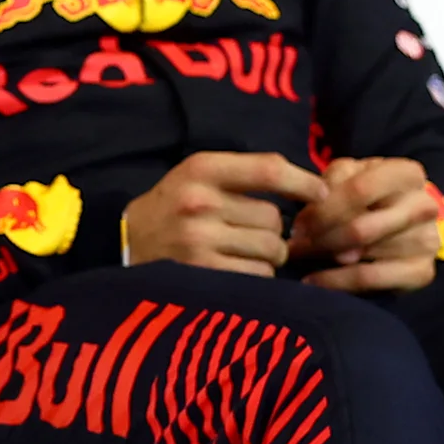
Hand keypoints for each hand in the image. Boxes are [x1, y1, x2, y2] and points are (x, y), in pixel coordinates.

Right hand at [120, 152, 318, 274]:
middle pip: (275, 218)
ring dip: (268, 254)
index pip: (269, 170)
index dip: (303, 182)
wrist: (123, 241)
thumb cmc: (172, 206)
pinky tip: (236, 268)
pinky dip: (257, 274)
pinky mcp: (202, 272)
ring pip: (271, 249)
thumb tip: (311, 188)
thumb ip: (245, 174)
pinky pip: (258, 275)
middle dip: (275, 229)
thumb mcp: (198, 174)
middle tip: (254, 233)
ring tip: (244, 251)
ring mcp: (200, 239)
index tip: (320, 193)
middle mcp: (201, 202)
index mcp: (202, 169)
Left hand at [292, 157, 443, 292]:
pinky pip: (370, 279)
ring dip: (324, 258)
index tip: (298, 225)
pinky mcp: (423, 272)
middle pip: (360, 227)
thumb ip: (328, 187)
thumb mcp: (348, 176)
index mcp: (408, 174)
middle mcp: (425, 205)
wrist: (400, 222)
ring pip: (362, 253)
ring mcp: (428, 240)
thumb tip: (310, 223)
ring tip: (302, 257)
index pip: (359, 191)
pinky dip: (337, 281)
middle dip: (319, 238)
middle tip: (295, 245)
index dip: (323, 210)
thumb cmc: (366, 194)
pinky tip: (315, 280)